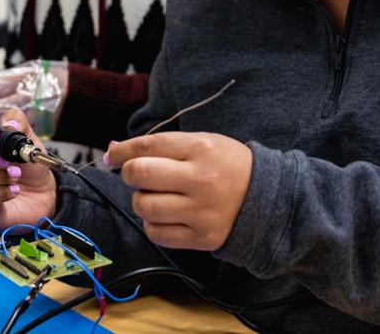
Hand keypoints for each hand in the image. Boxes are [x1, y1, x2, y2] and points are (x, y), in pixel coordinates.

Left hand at [105, 132, 252, 250]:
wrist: (266, 198)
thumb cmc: (227, 166)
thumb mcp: (202, 143)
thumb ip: (161, 145)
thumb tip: (115, 150)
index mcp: (201, 148)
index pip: (147, 146)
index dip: (122, 151)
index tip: (113, 156)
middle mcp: (200, 179)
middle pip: (140, 174)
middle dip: (130, 173)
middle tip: (137, 175)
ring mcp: (201, 211)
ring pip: (145, 206)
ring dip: (141, 200)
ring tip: (155, 196)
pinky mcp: (201, 237)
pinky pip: (157, 233)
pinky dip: (153, 224)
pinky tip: (166, 215)